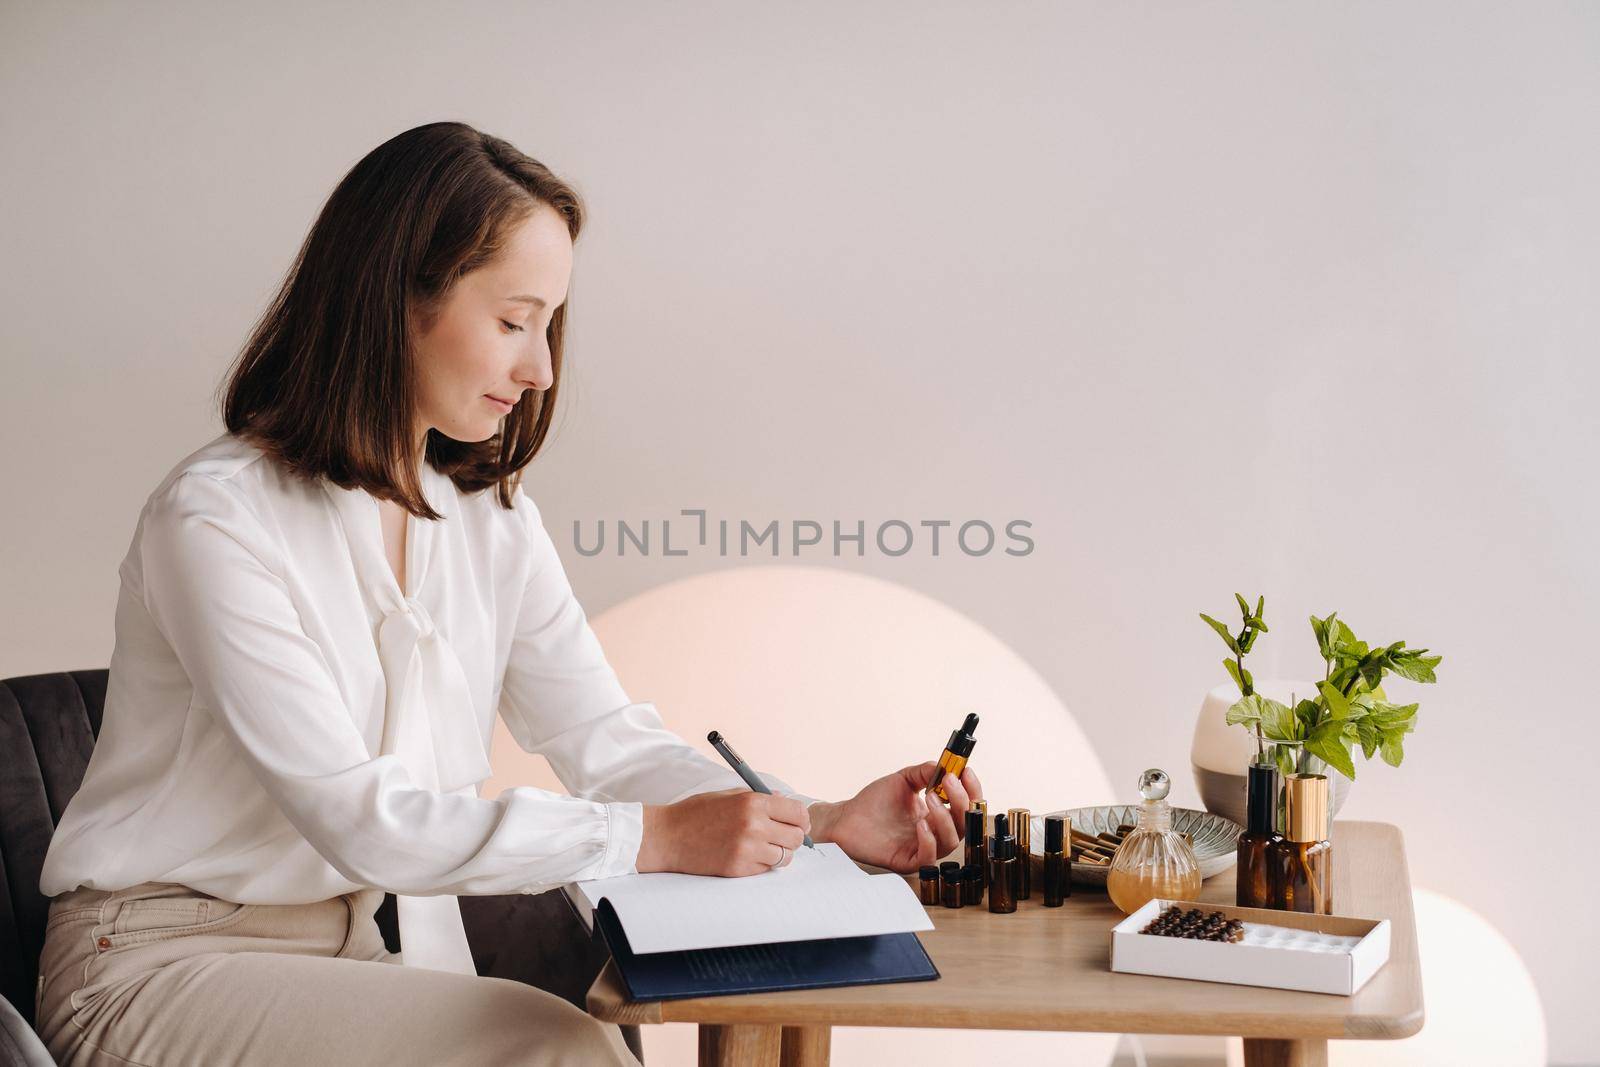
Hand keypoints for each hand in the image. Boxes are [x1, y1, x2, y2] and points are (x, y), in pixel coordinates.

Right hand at [635, 788, 810, 876]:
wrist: (667, 836)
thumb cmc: (697, 813)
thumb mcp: (729, 794)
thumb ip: (759, 797)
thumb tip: (785, 800)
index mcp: (753, 802)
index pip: (797, 812)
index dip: (801, 819)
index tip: (797, 823)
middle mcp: (753, 825)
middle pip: (795, 837)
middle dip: (792, 837)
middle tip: (781, 836)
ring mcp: (746, 850)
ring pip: (784, 857)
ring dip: (779, 853)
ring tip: (764, 847)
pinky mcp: (738, 869)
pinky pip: (766, 870)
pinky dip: (762, 865)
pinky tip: (747, 856)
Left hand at [805, 762, 983, 874]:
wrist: (847, 817)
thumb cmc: (874, 802)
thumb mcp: (903, 780)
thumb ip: (924, 772)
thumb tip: (946, 766)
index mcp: (938, 814)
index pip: (966, 805)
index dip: (971, 789)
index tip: (967, 771)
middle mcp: (935, 832)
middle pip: (965, 824)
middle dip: (961, 801)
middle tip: (948, 782)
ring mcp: (922, 848)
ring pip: (951, 841)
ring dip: (945, 818)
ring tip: (930, 799)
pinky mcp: (907, 861)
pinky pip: (928, 857)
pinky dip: (929, 840)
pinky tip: (920, 824)